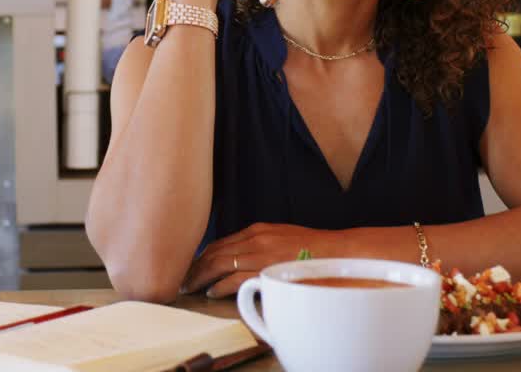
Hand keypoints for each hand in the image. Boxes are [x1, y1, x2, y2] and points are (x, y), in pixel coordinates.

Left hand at [181, 222, 337, 297]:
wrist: (338, 252)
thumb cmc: (313, 249)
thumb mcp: (282, 238)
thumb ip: (261, 245)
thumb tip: (243, 258)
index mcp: (257, 230)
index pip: (221, 242)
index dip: (203, 255)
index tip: (193, 265)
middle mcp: (255, 238)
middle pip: (214, 251)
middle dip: (195, 266)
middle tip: (182, 278)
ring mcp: (260, 252)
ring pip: (219, 263)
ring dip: (201, 276)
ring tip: (189, 286)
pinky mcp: (266, 268)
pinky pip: (234, 277)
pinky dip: (219, 285)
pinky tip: (210, 292)